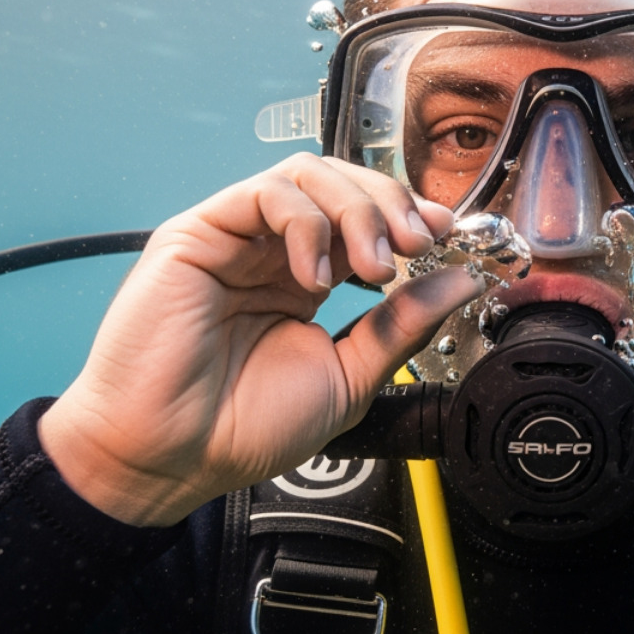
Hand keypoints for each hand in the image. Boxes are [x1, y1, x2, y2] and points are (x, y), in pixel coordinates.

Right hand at [38, 154, 485, 525]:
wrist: (172, 458)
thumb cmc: (243, 428)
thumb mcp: (349, 377)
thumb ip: (402, 326)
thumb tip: (460, 281)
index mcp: (307, 280)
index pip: (366, 219)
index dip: (409, 216)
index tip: (448, 236)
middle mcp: (272, 252)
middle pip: (342, 184)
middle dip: (392, 204)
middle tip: (419, 244)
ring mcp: (236, 239)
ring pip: (307, 175)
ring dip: (357, 209)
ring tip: (375, 266)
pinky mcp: (197, 234)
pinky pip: (263, 193)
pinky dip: (305, 222)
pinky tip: (313, 275)